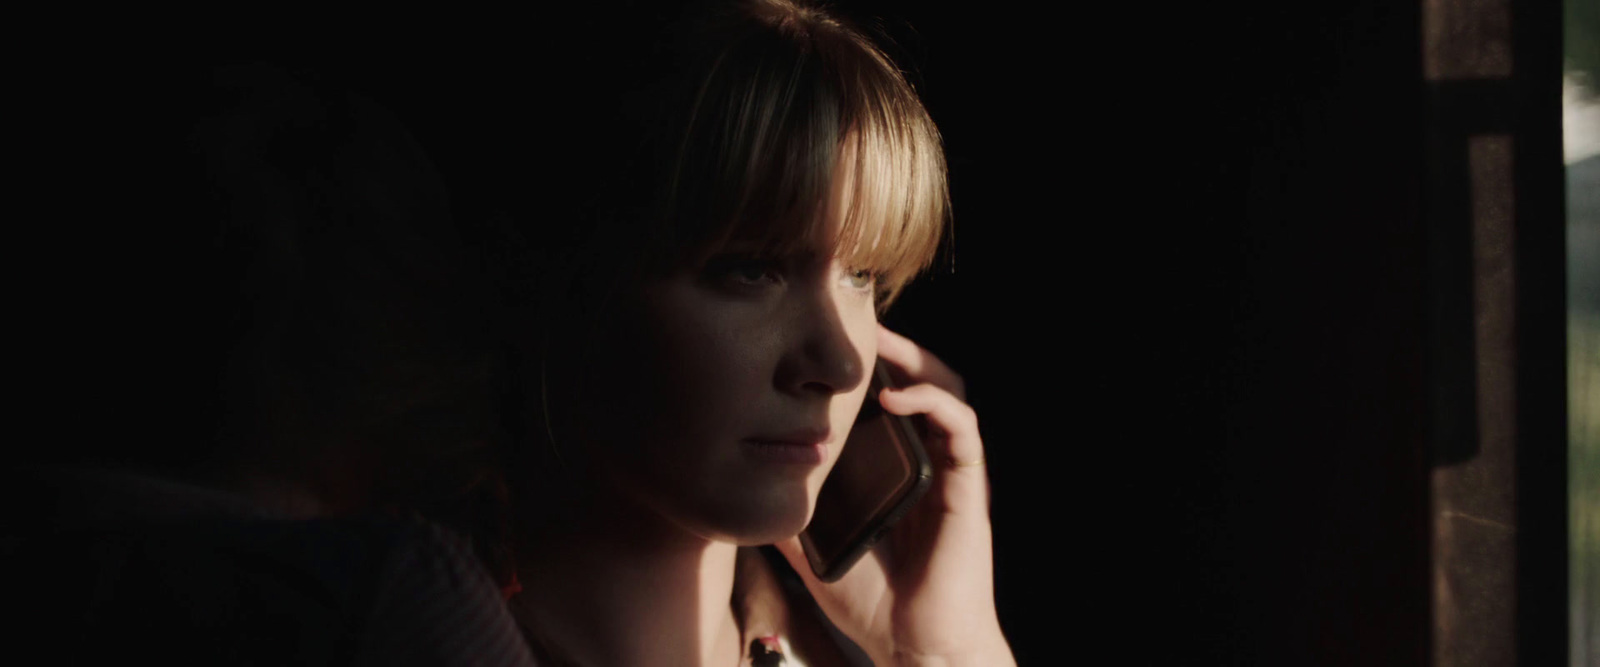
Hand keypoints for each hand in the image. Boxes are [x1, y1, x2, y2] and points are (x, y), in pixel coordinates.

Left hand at [775, 325, 1013, 666]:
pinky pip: (963, 428)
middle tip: (856, 325)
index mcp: (896, 468)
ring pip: (949, 389)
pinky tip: (898, 396)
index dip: (866, 367)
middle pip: (922, 380)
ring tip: (881, 345)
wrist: (915, 647)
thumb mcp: (812, 547)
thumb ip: (788, 512)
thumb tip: (739, 486)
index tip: (828, 344)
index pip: (888, 399)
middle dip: (893, 347)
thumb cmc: (872, 602)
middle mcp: (927, 461)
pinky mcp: (968, 488)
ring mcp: (950, 472)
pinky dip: (934, 402)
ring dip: (917, 361)